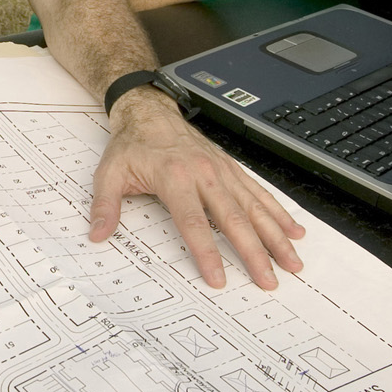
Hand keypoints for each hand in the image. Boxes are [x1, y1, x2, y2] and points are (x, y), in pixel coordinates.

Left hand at [89, 88, 305, 288]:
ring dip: (275, 235)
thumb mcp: (109, 173)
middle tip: (269, 280)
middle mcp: (205, 173)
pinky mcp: (230, 169)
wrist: (149, 111)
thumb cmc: (131, 144)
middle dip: (254, 252)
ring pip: (254, 207)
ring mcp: (222, 171)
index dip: (207, 252)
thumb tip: (98, 234)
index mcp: (175, 177)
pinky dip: (278, 212)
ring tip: (292, 261)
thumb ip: (104, 206)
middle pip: (234, 219)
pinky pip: (258, 192)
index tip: (219, 279)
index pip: (194, 222)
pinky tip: (293, 230)